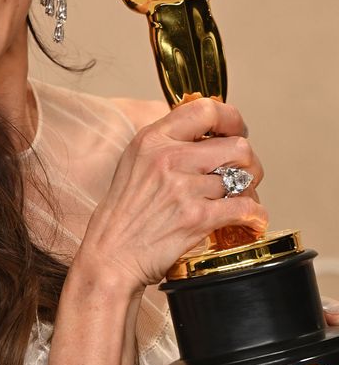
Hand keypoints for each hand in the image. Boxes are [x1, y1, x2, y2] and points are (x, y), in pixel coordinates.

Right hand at [80, 97, 267, 292]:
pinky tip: (251, 220)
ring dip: (249, 192)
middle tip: (242, 176)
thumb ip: (166, 145)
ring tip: (240, 201)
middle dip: (248, 163)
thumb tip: (208, 136)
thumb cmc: (122, 215)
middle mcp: (168, 158)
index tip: (237, 130)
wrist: (110, 255)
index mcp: (153, 140)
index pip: (206, 109)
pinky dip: (255, 216)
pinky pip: (245, 208)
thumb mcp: (134, 164)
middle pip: (237, 147)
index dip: (232, 119)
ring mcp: (183, 188)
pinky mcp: (196, 218)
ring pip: (243, 179)